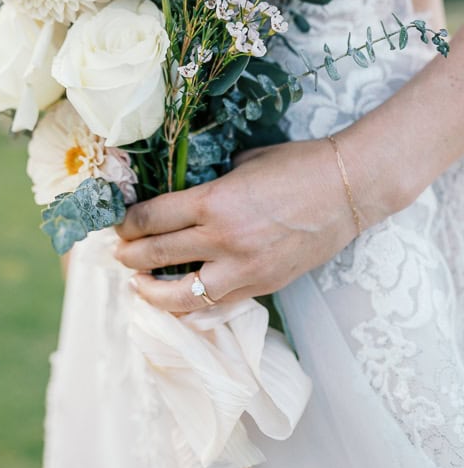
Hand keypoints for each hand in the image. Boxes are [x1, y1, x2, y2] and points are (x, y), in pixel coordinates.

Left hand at [114, 137, 359, 312]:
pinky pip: (217, 303)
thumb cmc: (297, 164)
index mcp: (213, 202)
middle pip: (157, 255)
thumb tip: (183, 193)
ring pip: (182, 295)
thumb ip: (210, 184)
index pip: (152, 219)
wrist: (348, 189)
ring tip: (138, 286)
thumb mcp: (242, 163)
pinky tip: (180, 299)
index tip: (118, 224)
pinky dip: (193, 304)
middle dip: (130, 256)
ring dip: (152, 292)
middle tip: (118, 253)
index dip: (127, 224)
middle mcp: (223, 240)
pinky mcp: (264, 286)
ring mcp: (244, 269)